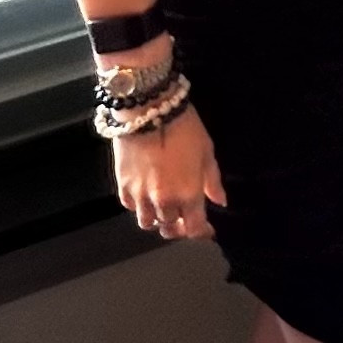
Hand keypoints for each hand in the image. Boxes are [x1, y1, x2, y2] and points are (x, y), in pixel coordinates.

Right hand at [116, 99, 224, 241]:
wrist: (148, 110)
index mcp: (188, 195)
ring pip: (147, 222)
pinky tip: (144, 195)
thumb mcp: (206, 152)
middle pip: (170, 227)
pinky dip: (138, 206)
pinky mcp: (122, 186)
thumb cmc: (184, 127)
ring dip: (157, 218)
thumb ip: (212, 180)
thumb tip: (220, 201)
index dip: (202, 232)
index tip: (207, 229)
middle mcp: (164, 202)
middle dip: (178, 224)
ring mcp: (140, 196)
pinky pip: (130, 207)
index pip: (195, 228)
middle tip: (183, 215)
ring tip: (162, 207)